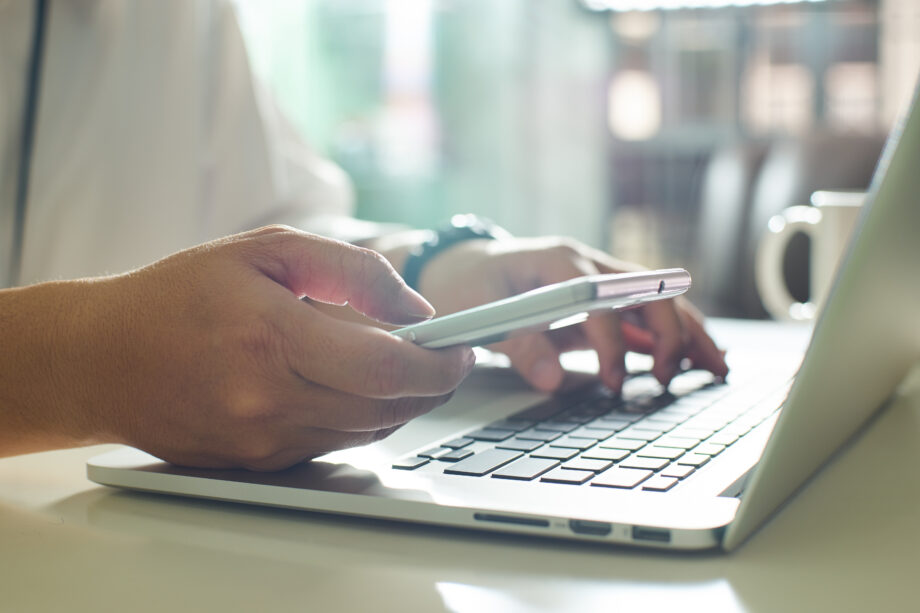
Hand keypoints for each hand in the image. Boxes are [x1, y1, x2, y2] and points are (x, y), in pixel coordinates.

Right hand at [0, 226, 473, 468]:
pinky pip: (337, 444)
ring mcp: (263, 439)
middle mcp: (269, 399)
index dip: (438, 361)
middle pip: (388, 406)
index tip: (461, 346)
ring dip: (402, 400)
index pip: (385, 368)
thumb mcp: (265, 251)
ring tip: (403, 364)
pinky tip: (357, 386)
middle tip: (446, 354)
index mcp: (271, 338)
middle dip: (433, 382)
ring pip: (369, 430)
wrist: (102, 359)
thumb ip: (351, 271)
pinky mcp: (259, 462)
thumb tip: (414, 310)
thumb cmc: (179, 295)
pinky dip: (364, 416)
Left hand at [416, 236, 727, 392]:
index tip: (612, 380)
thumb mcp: (479, 314)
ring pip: (655, 300)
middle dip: (666, 331)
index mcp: (557, 259)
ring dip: (685, 333)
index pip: (599, 295)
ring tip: (714, 367)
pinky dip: (668, 338)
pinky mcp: (600, 301)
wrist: (461, 268)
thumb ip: (518, 345)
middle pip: (645, 288)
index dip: (611, 339)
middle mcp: (586, 263)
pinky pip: (642, 316)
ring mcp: (598, 278)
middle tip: (669, 376)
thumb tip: (553, 380)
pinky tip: (692, 361)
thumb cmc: (469, 285)